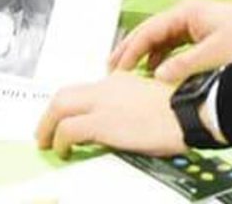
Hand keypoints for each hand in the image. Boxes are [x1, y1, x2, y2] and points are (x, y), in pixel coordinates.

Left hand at [36, 71, 183, 158]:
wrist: (186, 110)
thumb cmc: (178, 109)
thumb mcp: (148, 99)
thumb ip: (129, 105)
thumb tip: (120, 123)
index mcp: (118, 81)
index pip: (83, 90)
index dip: (68, 106)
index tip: (63, 119)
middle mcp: (106, 86)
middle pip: (64, 95)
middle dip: (49, 114)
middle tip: (44, 131)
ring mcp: (103, 102)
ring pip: (60, 107)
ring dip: (47, 126)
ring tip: (47, 143)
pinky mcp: (103, 122)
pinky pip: (70, 129)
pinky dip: (61, 140)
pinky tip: (64, 151)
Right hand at [110, 0, 231, 82]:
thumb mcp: (215, 53)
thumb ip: (183, 65)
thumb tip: (156, 76)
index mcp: (186, 13)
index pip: (149, 30)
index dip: (130, 50)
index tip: (116, 69)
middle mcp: (188, 15)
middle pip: (151, 32)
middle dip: (131, 49)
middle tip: (112, 68)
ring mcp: (197, 24)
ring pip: (163, 40)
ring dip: (147, 55)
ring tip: (131, 73)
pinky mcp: (206, 35)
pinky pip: (176, 45)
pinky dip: (164, 58)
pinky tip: (159, 72)